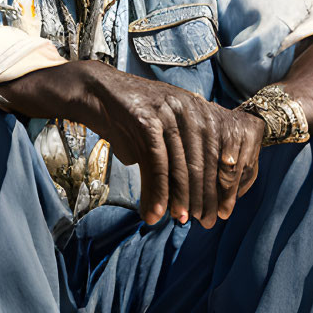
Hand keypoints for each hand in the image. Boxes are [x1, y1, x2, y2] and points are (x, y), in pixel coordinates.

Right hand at [74, 63, 261, 229]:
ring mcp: (167, 113)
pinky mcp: (145, 121)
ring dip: (181, 198)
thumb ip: (177, 157)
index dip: (219, 186)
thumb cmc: (127, 117)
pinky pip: (157, 164)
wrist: (92, 91)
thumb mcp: (159, 132)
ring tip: (181, 219)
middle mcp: (188, 108)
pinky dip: (158, 192)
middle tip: (204, 222)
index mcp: (198, 110)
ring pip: (181, 165)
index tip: (218, 211)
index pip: (218, 154)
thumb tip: (187, 201)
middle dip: (204, 197)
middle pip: (202, 162)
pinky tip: (157, 211)